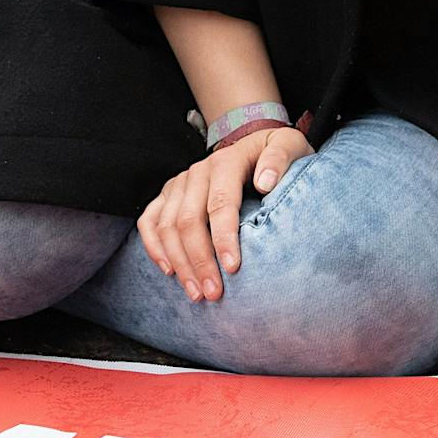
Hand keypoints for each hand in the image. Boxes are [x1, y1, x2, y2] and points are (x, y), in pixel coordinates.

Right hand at [136, 128, 313, 302]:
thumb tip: (266, 181)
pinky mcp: (168, 193)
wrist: (253, 143)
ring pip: (167, 225)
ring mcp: (180, 182)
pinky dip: (153, 246)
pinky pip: (149, 220)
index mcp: (226, 162)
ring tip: (196, 293)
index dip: (224, 237)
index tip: (232, 268)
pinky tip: (168, 271)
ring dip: (179, 262)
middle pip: (189, 220)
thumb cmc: (275, 152)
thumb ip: (279, 158)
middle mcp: (198, 172)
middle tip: (213, 294)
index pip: (221, 203)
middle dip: (199, 260)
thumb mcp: (288, 145)